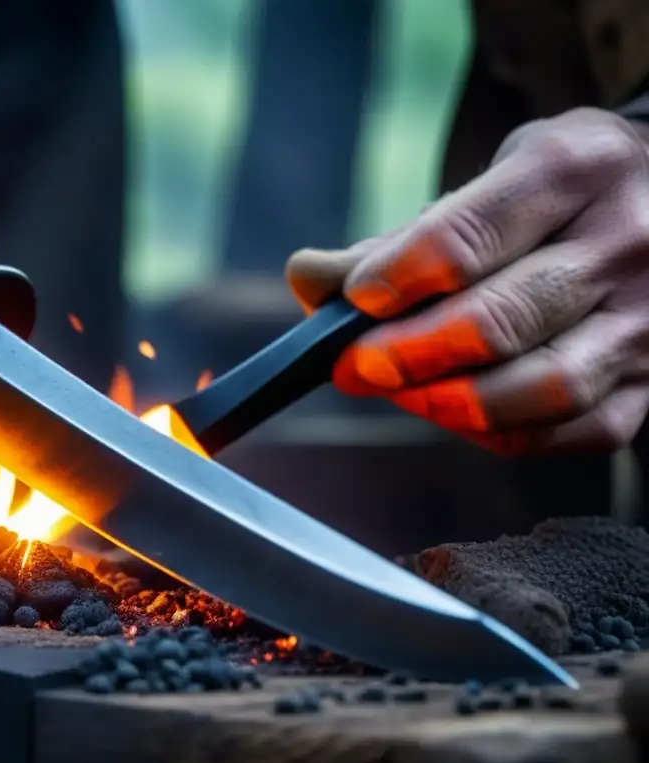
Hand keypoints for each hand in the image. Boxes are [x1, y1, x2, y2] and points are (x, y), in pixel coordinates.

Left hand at [286, 107, 648, 456]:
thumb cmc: (552, 198)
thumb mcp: (484, 185)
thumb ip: (397, 241)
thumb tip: (308, 278)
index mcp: (574, 167)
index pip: (467, 237)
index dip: (396, 279)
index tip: (350, 302)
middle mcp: (625, 240)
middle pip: (499, 320)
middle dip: (406, 353)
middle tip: (353, 366)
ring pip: (543, 386)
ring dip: (450, 402)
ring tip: (400, 391)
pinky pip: (575, 429)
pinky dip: (502, 433)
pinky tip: (458, 412)